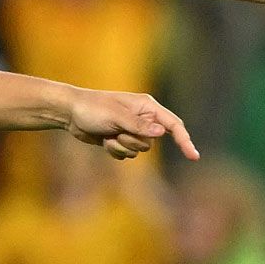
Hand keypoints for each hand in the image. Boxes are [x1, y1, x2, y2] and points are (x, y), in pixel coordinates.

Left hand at [62, 90, 197, 161]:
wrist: (71, 113)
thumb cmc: (93, 109)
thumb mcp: (117, 117)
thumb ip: (139, 125)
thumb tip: (161, 132)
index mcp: (147, 106)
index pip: (172, 125)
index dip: (184, 141)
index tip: (194, 157)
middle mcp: (143, 118)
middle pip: (152, 142)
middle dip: (134, 142)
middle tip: (117, 132)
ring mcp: (132, 129)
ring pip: (139, 150)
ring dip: (122, 147)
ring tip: (108, 135)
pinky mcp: (122, 139)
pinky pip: (127, 155)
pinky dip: (115, 151)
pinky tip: (104, 141)